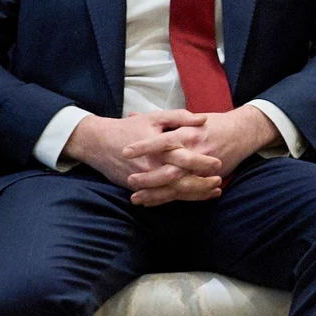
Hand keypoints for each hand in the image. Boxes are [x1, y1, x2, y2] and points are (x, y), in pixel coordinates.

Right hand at [65, 110, 220, 201]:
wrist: (96, 142)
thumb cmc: (128, 128)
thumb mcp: (154, 117)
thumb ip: (180, 117)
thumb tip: (204, 119)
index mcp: (157, 149)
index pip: (184, 159)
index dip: (202, 163)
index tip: (219, 163)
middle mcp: (151, 168)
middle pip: (180, 182)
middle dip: (201, 184)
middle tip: (219, 181)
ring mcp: (143, 180)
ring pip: (172, 193)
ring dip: (194, 194)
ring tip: (213, 192)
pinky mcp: (137, 188)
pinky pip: (161, 197)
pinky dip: (178, 198)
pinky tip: (193, 197)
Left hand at [121, 107, 280, 205]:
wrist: (243, 132)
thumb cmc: (213, 124)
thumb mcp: (187, 117)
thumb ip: (159, 120)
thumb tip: (132, 115)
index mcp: (187, 134)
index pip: (162, 141)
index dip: (144, 147)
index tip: (125, 152)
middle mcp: (194, 152)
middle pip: (169, 170)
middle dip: (149, 179)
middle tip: (130, 181)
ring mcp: (202, 168)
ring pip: (178, 186)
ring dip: (157, 194)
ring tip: (137, 199)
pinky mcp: (209, 177)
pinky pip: (189, 192)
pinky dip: (173, 199)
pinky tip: (155, 202)